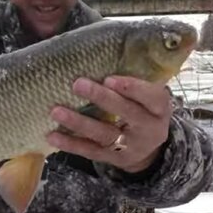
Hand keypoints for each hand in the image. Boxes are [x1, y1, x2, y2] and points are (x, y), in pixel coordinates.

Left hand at [47, 76, 170, 172]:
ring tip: (56, 111)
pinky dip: (70, 144)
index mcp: (160, 108)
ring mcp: (130, 147)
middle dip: (101, 98)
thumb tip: (101, 53)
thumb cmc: (142, 109)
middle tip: (77, 84)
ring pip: (104, 134)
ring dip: (78, 122)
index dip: (131, 88)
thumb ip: (132, 80)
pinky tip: (52, 135)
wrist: (149, 150)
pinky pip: (90, 151)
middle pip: (126, 113)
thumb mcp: (148, 96)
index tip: (109, 78)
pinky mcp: (113, 159)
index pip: (151, 97)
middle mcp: (148, 129)